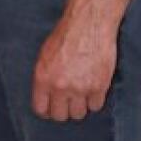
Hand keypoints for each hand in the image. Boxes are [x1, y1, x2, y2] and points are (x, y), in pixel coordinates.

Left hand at [31, 6, 118, 120]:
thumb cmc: (65, 36)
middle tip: (67, 103)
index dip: (46, 111)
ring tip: (81, 95)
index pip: (40, 109)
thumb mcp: (44, 56)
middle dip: (63, 111)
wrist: (88, 25)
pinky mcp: (99, 87)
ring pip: (79, 114)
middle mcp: (60, 87)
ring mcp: (80, 89)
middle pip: (60, 116)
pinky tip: (93, 90)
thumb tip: (45, 95)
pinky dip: (94, 100)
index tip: (51, 109)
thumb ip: (44, 78)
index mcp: (43, 79)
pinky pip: (96, 106)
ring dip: (80, 107)